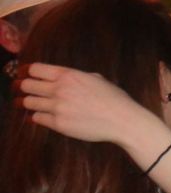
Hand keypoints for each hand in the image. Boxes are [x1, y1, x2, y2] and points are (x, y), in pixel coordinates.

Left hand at [18, 63, 162, 148]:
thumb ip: (77, 77)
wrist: (122, 119)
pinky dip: (39, 117)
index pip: (35, 69)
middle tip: (27, 90)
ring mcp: (57, 107)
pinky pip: (37, 118)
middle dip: (25, 87)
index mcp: (69, 75)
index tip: (29, 76)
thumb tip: (64, 78)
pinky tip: (43, 116)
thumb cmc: (113, 99)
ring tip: (31, 104)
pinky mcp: (58, 124)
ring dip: (29, 103)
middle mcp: (60, 89)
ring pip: (28, 102)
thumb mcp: (96, 79)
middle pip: (27, 85)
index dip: (30, 72)